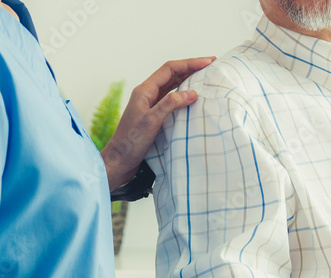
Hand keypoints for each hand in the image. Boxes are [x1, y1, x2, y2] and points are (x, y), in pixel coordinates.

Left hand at [102, 57, 213, 189]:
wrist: (119, 161)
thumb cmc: (131, 142)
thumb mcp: (151, 121)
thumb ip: (170, 104)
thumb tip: (192, 93)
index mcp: (144, 91)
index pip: (170, 69)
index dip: (189, 63)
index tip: (208, 62)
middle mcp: (147, 95)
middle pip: (172, 75)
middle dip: (191, 68)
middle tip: (211, 66)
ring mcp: (150, 105)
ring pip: (172, 87)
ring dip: (188, 80)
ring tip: (205, 78)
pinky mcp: (153, 117)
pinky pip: (171, 100)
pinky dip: (183, 97)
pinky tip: (193, 100)